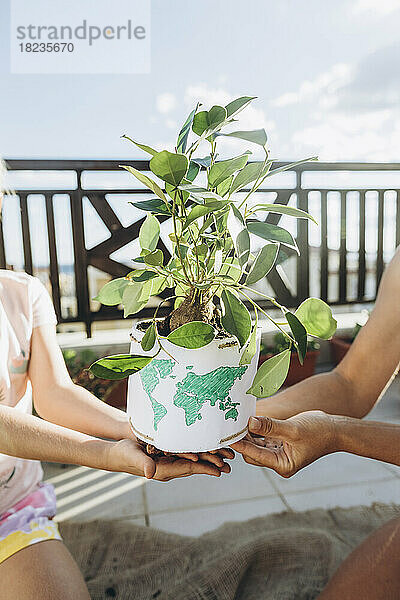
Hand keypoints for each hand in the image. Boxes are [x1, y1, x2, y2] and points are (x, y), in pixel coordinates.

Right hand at [107, 437, 231, 480]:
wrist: (115, 453)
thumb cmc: (123, 454)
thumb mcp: (132, 456)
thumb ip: (143, 464)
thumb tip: (151, 474)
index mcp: (163, 470)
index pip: (188, 469)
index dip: (204, 468)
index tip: (220, 469)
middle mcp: (169, 467)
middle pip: (194, 466)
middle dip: (211, 465)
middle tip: (230, 464)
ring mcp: (168, 462)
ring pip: (192, 460)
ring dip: (208, 458)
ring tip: (225, 458)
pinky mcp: (166, 454)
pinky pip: (185, 454)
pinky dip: (198, 451)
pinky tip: (206, 447)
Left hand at [231, 411, 337, 477]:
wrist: (335, 430)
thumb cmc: (318, 431)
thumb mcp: (292, 428)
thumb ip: (270, 426)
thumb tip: (250, 422)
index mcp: (283, 465)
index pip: (254, 455)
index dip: (240, 444)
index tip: (227, 436)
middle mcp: (279, 463)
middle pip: (252, 453)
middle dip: (243, 439)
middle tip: (231, 424)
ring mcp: (279, 455)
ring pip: (256, 446)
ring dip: (248, 435)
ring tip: (237, 421)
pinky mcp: (280, 446)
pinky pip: (263, 440)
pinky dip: (257, 432)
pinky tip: (250, 421)